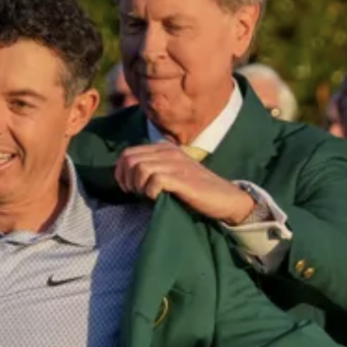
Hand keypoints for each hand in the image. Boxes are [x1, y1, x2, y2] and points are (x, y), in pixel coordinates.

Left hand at [114, 143, 255, 223]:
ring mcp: (176, 164)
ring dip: (138, 185)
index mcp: (164, 148)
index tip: (128, 188)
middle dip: (127, 180)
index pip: (128, 153)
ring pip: (139, 168)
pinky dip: (150, 192)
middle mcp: (169, 152)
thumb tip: (127, 178)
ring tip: (147, 195)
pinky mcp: (181, 178)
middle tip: (137, 193)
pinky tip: (157, 198)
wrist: (225, 198)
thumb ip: (153, 169)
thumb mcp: (172, 173)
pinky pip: (153, 180)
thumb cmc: (196, 190)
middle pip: (129, 159)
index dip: (120, 172)